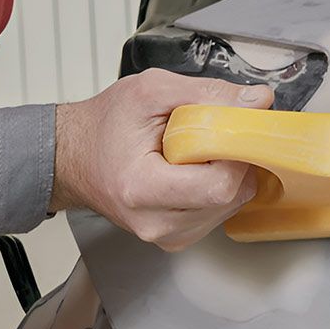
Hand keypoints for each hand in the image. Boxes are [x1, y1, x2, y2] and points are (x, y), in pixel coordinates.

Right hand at [51, 70, 273, 250]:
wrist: (72, 156)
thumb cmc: (104, 125)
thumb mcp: (151, 91)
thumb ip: (207, 94)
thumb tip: (256, 101)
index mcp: (141, 189)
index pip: (219, 186)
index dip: (235, 153)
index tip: (231, 128)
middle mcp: (154, 223)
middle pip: (229, 198)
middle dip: (233, 161)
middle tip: (214, 135)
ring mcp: (165, 235)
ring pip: (230, 207)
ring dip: (227, 174)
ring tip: (197, 152)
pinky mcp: (175, 237)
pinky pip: (218, 213)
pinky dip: (217, 187)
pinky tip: (195, 169)